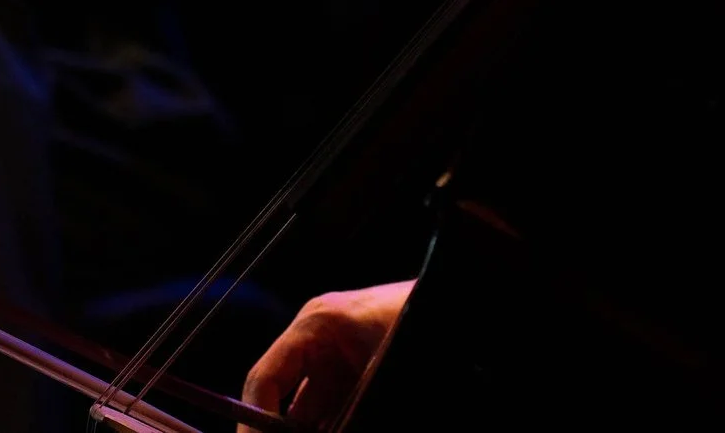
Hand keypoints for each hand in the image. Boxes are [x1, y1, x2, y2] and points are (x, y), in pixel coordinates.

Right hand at [239, 279, 412, 430]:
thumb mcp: (379, 372)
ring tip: (335, 428)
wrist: (470, 303)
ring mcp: (340, 361)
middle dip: (282, 429)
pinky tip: (343, 428)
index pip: (264, 379)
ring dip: (314, 427)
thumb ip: (347, 413)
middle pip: (283, 403)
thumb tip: (330, 428)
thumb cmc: (422, 319)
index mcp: (315, 326)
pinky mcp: (360, 377)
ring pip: (310, 414)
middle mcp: (319, 343)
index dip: (254, 421)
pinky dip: (335, 425)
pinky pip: (334, 413)